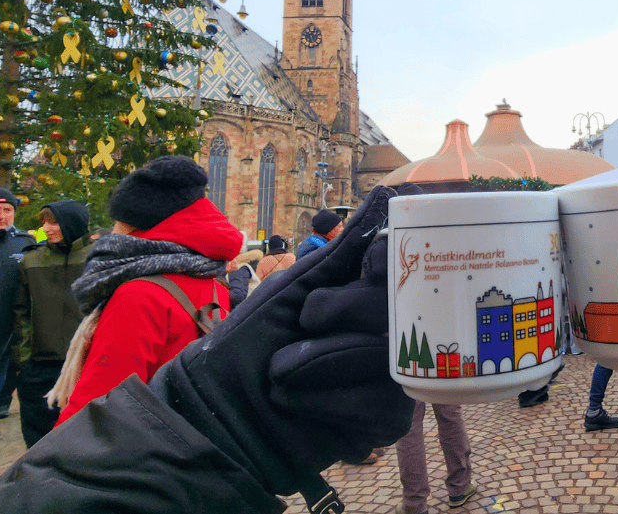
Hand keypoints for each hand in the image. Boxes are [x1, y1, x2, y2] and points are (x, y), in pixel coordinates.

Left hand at [150, 186, 413, 501]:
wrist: (216, 409)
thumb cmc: (247, 342)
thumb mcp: (293, 287)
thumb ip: (343, 250)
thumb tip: (387, 196)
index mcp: (363, 296)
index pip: (402, 270)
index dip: (387, 264)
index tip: (368, 265)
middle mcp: (384, 334)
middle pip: (396, 310)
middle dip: (342, 312)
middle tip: (305, 321)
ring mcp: (388, 378)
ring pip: (386, 357)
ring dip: (322, 360)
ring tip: (282, 371)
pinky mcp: (381, 421)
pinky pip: (379, 403)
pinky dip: (329, 400)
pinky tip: (294, 400)